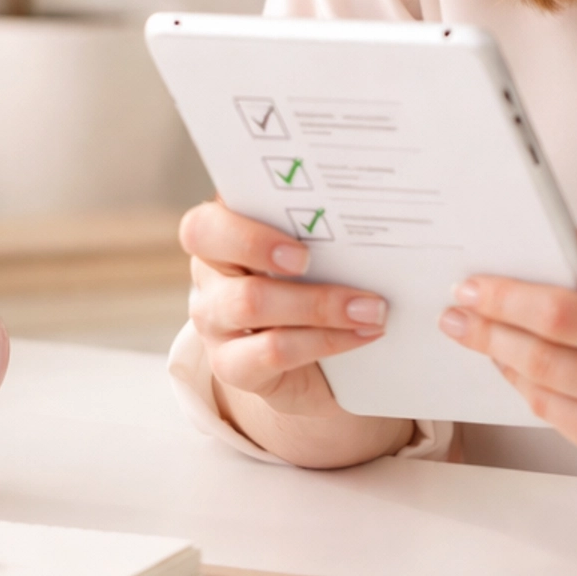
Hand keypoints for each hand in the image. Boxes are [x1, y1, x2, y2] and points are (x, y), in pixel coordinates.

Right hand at [181, 199, 410, 466]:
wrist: (314, 362)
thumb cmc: (316, 283)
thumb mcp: (313, 250)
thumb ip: (318, 228)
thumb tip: (362, 210)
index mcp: (222, 231)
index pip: (205, 221)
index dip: (240, 221)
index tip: (291, 225)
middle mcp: (209, 273)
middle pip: (209, 248)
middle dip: (259, 244)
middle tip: (309, 257)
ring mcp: (213, 322)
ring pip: (249, 302)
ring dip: (319, 303)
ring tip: (370, 307)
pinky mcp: (231, 365)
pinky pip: (274, 350)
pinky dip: (327, 340)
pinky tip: (363, 333)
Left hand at [439, 226, 576, 483]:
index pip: (569, 316)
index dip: (512, 299)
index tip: (474, 285)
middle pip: (545, 357)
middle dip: (489, 329)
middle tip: (456, 307)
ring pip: (541, 389)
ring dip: (496, 356)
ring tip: (468, 329)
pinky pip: (551, 414)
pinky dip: (521, 383)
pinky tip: (506, 359)